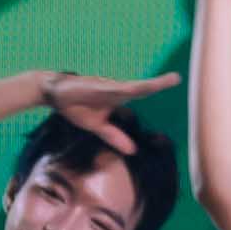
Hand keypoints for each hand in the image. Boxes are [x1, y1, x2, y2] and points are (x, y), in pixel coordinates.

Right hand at [37, 67, 179, 133]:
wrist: (53, 93)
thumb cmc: (75, 105)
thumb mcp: (96, 125)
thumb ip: (113, 136)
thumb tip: (132, 151)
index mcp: (119, 96)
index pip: (143, 92)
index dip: (158, 87)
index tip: (175, 80)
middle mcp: (117, 89)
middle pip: (143, 87)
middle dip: (160, 83)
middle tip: (177, 78)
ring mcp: (107, 86)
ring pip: (132, 86)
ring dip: (149, 84)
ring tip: (169, 80)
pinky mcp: (95, 86)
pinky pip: (112, 87)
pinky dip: (124, 88)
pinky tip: (135, 87)